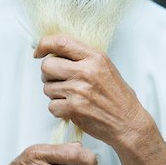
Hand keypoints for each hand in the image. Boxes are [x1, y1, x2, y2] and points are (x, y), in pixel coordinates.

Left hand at [35, 35, 165, 164]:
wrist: (128, 122)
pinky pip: (51, 106)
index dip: (44, 44)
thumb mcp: (105, 66)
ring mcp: (79, 90)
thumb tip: (55, 50)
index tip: (38, 52)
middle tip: (58, 79)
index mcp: (95, 57)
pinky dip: (58, 109)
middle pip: (47, 65)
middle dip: (48, 74)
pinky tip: (72, 108)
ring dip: (54, 93)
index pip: (61, 42)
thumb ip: (82, 56)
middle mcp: (86, 71)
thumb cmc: (117, 96)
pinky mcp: (74, 108)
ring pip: (47, 87)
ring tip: (71, 96)